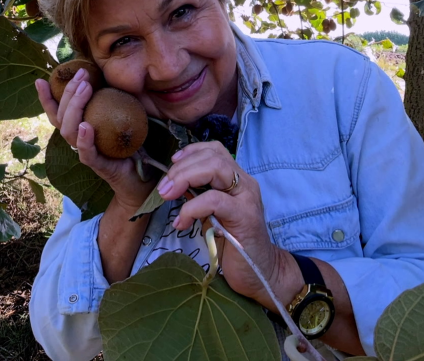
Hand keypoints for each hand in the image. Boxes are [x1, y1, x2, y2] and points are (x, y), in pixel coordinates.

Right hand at [35, 70, 153, 211]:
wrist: (142, 176)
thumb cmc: (129, 144)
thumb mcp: (118, 116)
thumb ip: (109, 100)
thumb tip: (109, 73)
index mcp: (79, 129)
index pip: (57, 112)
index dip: (46, 98)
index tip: (40, 80)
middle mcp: (78, 140)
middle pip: (62, 117)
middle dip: (68, 93)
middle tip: (81, 75)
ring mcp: (86, 153)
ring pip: (69, 132)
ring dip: (75, 108)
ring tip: (85, 89)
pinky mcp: (99, 165)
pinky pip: (87, 153)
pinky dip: (84, 139)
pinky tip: (86, 125)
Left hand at [158, 141, 289, 302]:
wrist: (260, 272)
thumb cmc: (234, 245)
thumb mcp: (212, 215)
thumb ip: (200, 196)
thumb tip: (174, 185)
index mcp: (237, 180)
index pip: (216, 150)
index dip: (191, 152)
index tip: (171, 164)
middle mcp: (245, 184)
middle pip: (213, 156)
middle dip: (182, 168)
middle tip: (163, 188)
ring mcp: (247, 198)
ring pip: (216, 169)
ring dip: (185, 178)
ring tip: (168, 196)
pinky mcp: (245, 216)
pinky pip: (214, 200)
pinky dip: (192, 207)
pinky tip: (182, 222)